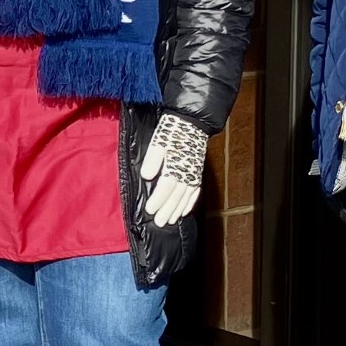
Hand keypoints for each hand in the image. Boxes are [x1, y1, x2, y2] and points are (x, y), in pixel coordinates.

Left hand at [139, 113, 208, 227]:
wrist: (193, 123)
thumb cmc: (172, 131)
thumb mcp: (158, 142)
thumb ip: (153, 160)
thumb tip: (147, 176)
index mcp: (176, 165)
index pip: (167, 187)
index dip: (159, 200)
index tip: (150, 210)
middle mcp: (187, 173)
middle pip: (177, 196)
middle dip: (167, 210)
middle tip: (159, 223)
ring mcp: (194, 174)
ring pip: (186, 196)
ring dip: (178, 210)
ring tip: (170, 221)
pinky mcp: (198, 173)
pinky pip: (196, 192)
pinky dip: (190, 203)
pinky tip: (184, 211)